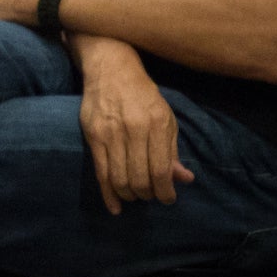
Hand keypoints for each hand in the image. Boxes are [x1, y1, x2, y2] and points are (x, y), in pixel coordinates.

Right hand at [77, 42, 193, 214]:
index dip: (166, 191)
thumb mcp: (166, 118)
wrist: (111, 69)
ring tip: (136, 196)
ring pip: (119, 179)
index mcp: (156, 124)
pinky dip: (108, 194)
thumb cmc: (144, 95)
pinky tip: (115, 207)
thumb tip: (183, 179)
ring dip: (130, 195)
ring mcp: (110, 133)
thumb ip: (172, 150)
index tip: (168, 198)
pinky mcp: (92, 135)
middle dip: (148, 195)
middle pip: (139, 178)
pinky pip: (100, 172)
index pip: (161, 170)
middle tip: (151, 196)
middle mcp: (133, 129)